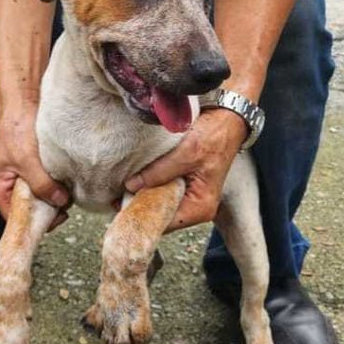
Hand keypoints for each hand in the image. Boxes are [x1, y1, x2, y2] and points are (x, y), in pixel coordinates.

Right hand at [0, 103, 69, 226]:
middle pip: (32, 211)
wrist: (23, 102)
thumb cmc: (15, 128)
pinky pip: (50, 183)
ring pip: (43, 197)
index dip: (37, 222)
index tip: (58, 216)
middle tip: (66, 200)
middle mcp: (11, 188)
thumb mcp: (26, 161)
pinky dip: (59, 183)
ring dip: (57, 195)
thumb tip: (61, 203)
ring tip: (67, 187)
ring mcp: (25, 179)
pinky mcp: (38, 169)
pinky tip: (67, 177)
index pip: (17, 219)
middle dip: (50, 208)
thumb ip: (42, 185)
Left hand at [125, 109, 247, 231]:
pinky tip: (137, 181)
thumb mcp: (185, 153)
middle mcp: (196, 207)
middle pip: (161, 215)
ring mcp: (190, 197)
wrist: (228, 120)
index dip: (142, 217)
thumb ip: (158, 172)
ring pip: (160, 202)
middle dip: (140, 207)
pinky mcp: (185, 185)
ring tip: (123, 190)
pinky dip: (151, 186)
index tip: (119, 208)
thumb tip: (131, 186)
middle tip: (115, 199)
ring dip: (144, 195)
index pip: (165, 223)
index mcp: (200, 207)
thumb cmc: (215, 137)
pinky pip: (163, 191)